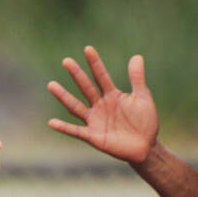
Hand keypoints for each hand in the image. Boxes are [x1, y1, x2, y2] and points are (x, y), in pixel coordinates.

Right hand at [48, 46, 158, 163]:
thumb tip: (136, 56)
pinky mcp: (92, 136)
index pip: (101, 76)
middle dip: (77, 75)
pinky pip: (76, 131)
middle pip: (86, 88)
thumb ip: (137, 79)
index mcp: (112, 95)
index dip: (95, 63)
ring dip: (64, 97)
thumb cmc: (145, 122)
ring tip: (51, 85)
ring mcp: (95, 120)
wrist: (146, 147)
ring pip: (76, 106)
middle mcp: (100, 105)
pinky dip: (64, 128)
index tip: (87, 49)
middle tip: (67, 61)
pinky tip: (52, 123)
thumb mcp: (142, 98)